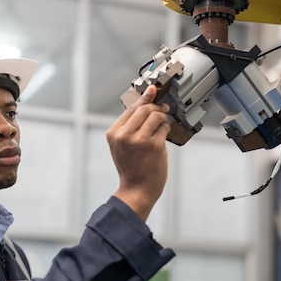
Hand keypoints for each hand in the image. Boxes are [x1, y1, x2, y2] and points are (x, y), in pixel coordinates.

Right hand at [107, 84, 170, 220]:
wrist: (136, 190)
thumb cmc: (132, 168)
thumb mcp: (122, 145)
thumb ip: (130, 126)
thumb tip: (145, 102)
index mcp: (114, 133)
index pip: (131, 108)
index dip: (144, 98)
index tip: (153, 90)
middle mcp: (124, 135)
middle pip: (144, 109)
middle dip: (156, 107)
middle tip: (163, 109)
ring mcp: (139, 140)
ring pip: (156, 115)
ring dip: (163, 118)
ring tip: (162, 125)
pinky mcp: (154, 145)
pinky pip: (164, 127)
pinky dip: (166, 129)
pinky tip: (164, 135)